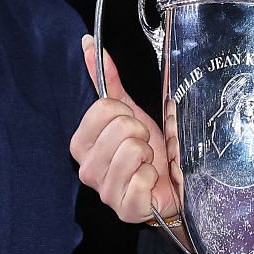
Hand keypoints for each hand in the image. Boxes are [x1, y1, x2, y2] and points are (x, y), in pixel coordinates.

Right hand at [71, 36, 182, 232]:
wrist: (171, 186)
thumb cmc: (149, 152)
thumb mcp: (131, 113)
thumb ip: (109, 82)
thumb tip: (89, 45)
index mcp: (82, 144)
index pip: (103, 108)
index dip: (126, 113)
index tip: (132, 125)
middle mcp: (86, 169)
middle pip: (121, 127)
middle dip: (141, 133)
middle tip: (143, 146)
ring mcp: (104, 192)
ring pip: (132, 150)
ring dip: (149, 154)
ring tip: (147, 163)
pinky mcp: (124, 208)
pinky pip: (144, 177)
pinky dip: (155, 177)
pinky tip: (151, 183)